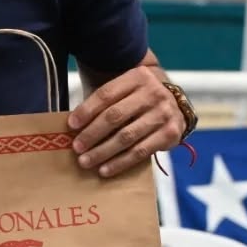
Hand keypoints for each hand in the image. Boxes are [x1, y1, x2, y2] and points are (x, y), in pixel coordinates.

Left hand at [68, 68, 184, 177]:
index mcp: (137, 77)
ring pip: (127, 137)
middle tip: (76, 147)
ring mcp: (164, 114)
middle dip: (92, 134)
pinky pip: (141, 152)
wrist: (175, 104)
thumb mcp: (124, 90)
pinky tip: (105, 169)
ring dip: (103, 151)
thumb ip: (104, 102)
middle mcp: (153, 93)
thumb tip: (74, 126)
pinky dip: (120, 163)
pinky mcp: (171, 134)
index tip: (71, 125)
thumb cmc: (138, 98)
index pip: (106, 94)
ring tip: (85, 161)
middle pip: (114, 116)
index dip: (86, 110)